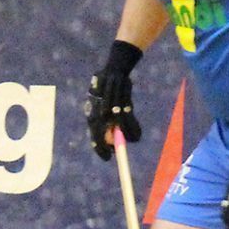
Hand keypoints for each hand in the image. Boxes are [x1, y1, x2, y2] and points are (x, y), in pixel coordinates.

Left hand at [85, 40, 142, 159]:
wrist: (114, 70)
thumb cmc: (105, 90)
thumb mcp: (100, 104)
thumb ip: (102, 120)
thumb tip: (109, 140)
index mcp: (92, 112)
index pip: (94, 135)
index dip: (99, 148)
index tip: (106, 158)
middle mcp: (100, 111)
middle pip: (104, 134)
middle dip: (110, 146)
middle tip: (115, 153)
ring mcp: (111, 107)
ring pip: (120, 129)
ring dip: (126, 137)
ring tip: (132, 141)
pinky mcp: (123, 102)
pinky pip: (130, 120)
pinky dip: (134, 129)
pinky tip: (136, 136)